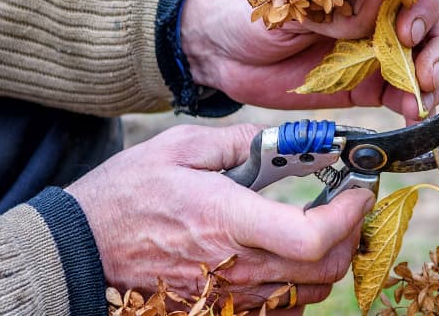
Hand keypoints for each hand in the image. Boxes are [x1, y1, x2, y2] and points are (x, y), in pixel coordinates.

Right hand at [66, 123, 374, 311]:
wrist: (81, 248)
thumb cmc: (127, 194)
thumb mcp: (180, 147)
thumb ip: (241, 142)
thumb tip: (287, 139)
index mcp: (228, 218)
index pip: (312, 235)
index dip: (348, 215)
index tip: (357, 191)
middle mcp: (236, 265)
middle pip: (324, 268)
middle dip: (351, 234)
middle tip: (349, 205)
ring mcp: (229, 295)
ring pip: (309, 291)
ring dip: (329, 259)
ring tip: (324, 225)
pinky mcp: (220, 310)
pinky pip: (281, 309)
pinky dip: (300, 285)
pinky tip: (290, 256)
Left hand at [180, 0, 438, 122]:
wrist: (219, 51)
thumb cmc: (253, 10)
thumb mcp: (291, 0)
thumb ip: (334, 7)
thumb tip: (378, 4)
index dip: (424, 6)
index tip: (406, 32)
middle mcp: (380, 10)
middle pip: (436, 21)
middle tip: (427, 74)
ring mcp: (377, 48)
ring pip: (427, 58)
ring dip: (435, 79)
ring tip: (423, 100)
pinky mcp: (368, 84)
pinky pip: (403, 93)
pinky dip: (415, 104)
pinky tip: (413, 114)